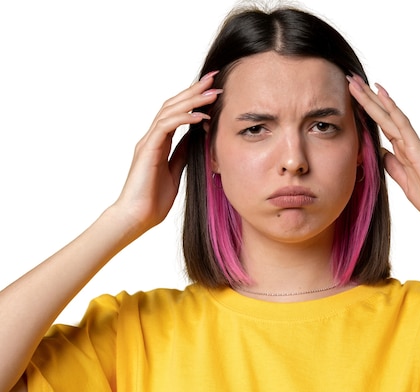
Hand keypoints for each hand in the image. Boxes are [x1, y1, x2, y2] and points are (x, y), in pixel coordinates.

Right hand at [113, 71, 221, 234]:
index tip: (213, 89)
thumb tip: (196, 139)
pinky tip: (200, 116)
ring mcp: (148, 142)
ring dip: (192, 100)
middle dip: (194, 90)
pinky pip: (166, 127)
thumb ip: (183, 153)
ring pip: (169, 111)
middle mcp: (152, 138)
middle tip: (214, 77)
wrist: (136, 218)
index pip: (177, 113)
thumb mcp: (175, 171)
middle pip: (173, 105)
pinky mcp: (147, 150)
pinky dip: (183, 119)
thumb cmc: (153, 199)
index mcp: (159, 142)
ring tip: (212, 93)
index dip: (194, 99)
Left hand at [347, 74, 419, 223]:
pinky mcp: (417, 147)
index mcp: (403, 151)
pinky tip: (381, 94)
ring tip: (358, 81)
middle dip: (366, 98)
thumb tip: (382, 153)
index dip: (367, 111)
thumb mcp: (404, 181)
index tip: (353, 97)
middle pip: (382, 115)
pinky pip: (402, 123)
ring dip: (373, 98)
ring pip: (389, 114)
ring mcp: (412, 142)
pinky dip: (391, 108)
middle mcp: (407, 142)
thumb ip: (393, 166)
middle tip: (351, 80)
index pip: (381, 125)